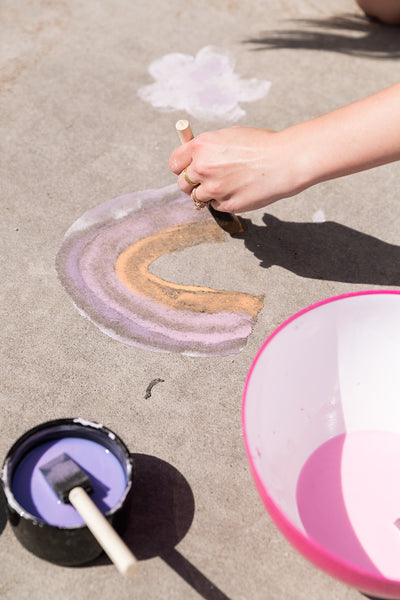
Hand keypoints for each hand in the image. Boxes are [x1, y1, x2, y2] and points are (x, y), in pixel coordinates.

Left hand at [169, 126, 307, 212]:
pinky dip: (224, 200)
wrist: (284, 161)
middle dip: (192, 183)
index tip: (187, 169)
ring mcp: (214, 189)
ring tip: (227, 184)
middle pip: (182, 183)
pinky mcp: (226, 205)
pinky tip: (239, 189)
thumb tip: (194, 157)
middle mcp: (203, 168)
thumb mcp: (228, 136)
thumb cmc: (260, 145)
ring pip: (198, 197)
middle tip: (207, 179)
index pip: (174, 163)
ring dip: (208, 193)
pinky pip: (216, 206)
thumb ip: (207, 148)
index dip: (181, 167)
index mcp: (201, 147)